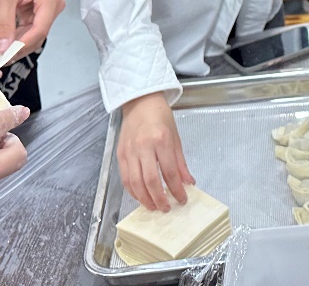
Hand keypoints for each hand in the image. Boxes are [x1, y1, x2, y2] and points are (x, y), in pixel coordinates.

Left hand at [0, 0, 65, 59]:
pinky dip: (20, 36)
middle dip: (21, 47)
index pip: (39, 30)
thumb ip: (5, 24)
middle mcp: (55, 6)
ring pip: (36, 34)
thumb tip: (3, 48)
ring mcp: (50, 9)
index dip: (23, 45)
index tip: (6, 56)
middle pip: (39, 34)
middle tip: (1, 58)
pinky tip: (7, 41)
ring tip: (2, 51)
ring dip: (20, 43)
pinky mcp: (43, 11)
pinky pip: (32, 28)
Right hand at [118, 93, 194, 211]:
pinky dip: (132, 191)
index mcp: (161, 140)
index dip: (176, 189)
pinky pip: (125, 178)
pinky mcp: (120, 154)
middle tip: (166, 208)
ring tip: (154, 206)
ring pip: (135, 183)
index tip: (182, 199)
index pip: (169, 172)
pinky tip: (141, 196)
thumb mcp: (176, 137)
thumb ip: (181, 163)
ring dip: (144, 199)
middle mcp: (143, 146)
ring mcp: (129, 151)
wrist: (140, 101)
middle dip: (159, 199)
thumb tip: (188, 182)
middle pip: (150, 181)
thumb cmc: (160, 116)